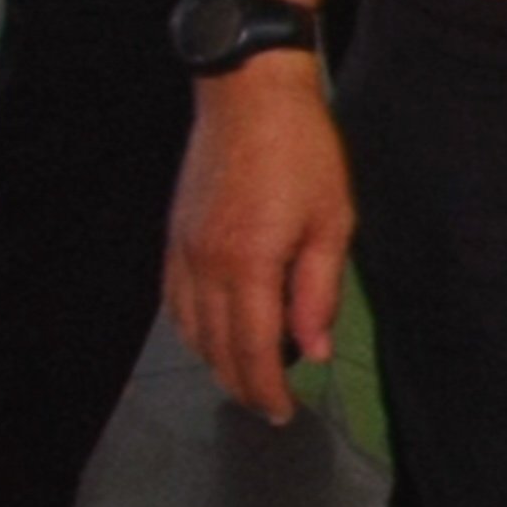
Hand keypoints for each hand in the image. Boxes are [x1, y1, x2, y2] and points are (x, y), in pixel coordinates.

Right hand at [166, 59, 352, 420]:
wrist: (249, 94)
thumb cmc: (304, 151)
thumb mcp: (333, 220)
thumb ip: (319, 291)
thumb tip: (316, 350)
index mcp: (249, 264)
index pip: (253, 350)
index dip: (268, 388)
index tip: (285, 412)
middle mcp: (205, 266)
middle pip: (217, 349)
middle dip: (243, 383)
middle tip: (270, 403)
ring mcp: (182, 252)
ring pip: (191, 331)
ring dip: (216, 361)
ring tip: (249, 374)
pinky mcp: (174, 238)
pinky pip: (176, 303)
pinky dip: (194, 330)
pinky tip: (214, 333)